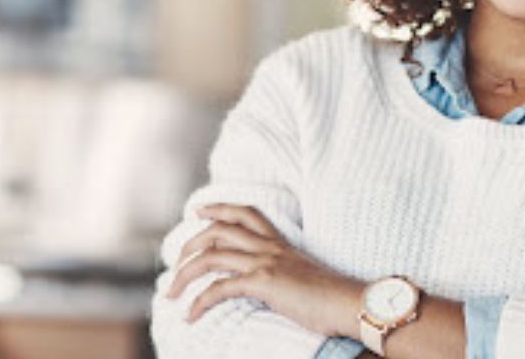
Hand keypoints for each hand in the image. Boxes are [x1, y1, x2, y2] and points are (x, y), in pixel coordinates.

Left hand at [168, 204, 364, 336]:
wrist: (351, 303)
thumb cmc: (334, 297)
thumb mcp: (304, 276)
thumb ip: (284, 273)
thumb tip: (269, 283)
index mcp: (281, 243)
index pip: (247, 213)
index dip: (220, 208)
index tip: (200, 212)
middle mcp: (270, 247)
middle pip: (220, 229)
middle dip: (191, 242)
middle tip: (178, 261)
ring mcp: (266, 262)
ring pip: (211, 256)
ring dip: (185, 274)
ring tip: (173, 293)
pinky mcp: (263, 282)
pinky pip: (219, 288)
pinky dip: (199, 302)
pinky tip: (191, 315)